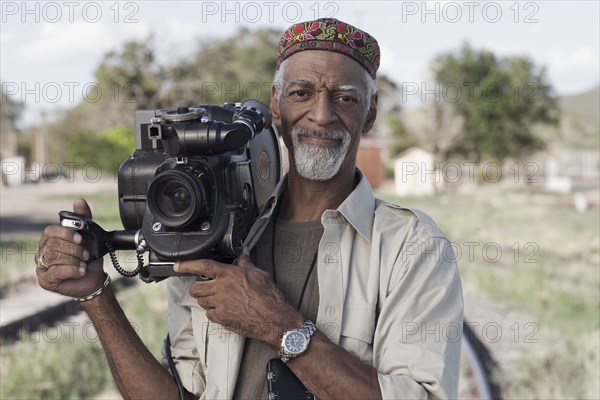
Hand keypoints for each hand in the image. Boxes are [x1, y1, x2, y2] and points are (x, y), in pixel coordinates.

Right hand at [36, 199, 105, 297]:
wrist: (93, 278)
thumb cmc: (87, 257)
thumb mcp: (88, 236)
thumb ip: (83, 219)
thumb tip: (79, 201)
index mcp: (50, 240)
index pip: (49, 231)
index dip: (65, 233)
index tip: (80, 238)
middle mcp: (42, 252)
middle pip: (52, 245)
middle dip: (74, 249)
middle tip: (86, 254)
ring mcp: (42, 267)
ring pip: (53, 257)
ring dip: (73, 260)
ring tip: (84, 263)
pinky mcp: (45, 280)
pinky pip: (55, 272)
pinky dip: (72, 270)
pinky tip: (80, 271)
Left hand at [175, 254, 303, 346]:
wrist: (272, 318)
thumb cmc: (268, 296)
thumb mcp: (259, 274)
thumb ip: (246, 263)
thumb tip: (243, 253)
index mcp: (229, 274)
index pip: (203, 265)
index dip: (187, 264)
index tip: (177, 265)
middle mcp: (221, 288)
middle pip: (196, 287)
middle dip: (197, 287)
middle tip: (204, 287)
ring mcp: (219, 304)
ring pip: (201, 301)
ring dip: (205, 300)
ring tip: (217, 299)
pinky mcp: (221, 318)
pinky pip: (209, 314)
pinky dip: (213, 312)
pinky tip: (223, 310)